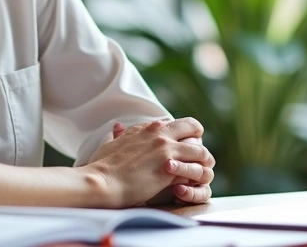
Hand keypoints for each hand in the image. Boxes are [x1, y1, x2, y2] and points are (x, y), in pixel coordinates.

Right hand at [82, 117, 213, 207]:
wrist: (101, 182)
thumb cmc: (102, 166)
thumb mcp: (110, 144)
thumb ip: (119, 135)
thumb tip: (118, 127)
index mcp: (145, 128)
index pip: (174, 123)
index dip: (181, 133)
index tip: (182, 142)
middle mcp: (159, 134)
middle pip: (193, 127)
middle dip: (199, 139)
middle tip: (200, 153)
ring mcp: (167, 150)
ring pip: (200, 150)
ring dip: (204, 160)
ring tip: (204, 170)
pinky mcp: (171, 169)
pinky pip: (196, 170)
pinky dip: (198, 177)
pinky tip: (197, 184)